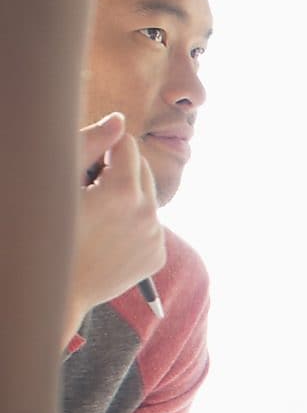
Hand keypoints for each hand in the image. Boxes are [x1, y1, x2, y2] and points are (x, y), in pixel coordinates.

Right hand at [66, 113, 164, 337]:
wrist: (51, 292)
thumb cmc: (42, 232)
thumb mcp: (58, 185)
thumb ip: (90, 145)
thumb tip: (119, 120)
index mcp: (124, 192)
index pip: (127, 144)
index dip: (103, 152)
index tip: (85, 170)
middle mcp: (148, 214)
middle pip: (142, 169)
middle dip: (118, 172)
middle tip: (88, 193)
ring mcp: (155, 237)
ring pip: (147, 197)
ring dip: (127, 197)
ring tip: (96, 217)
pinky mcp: (157, 256)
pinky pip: (150, 226)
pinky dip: (133, 225)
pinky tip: (106, 237)